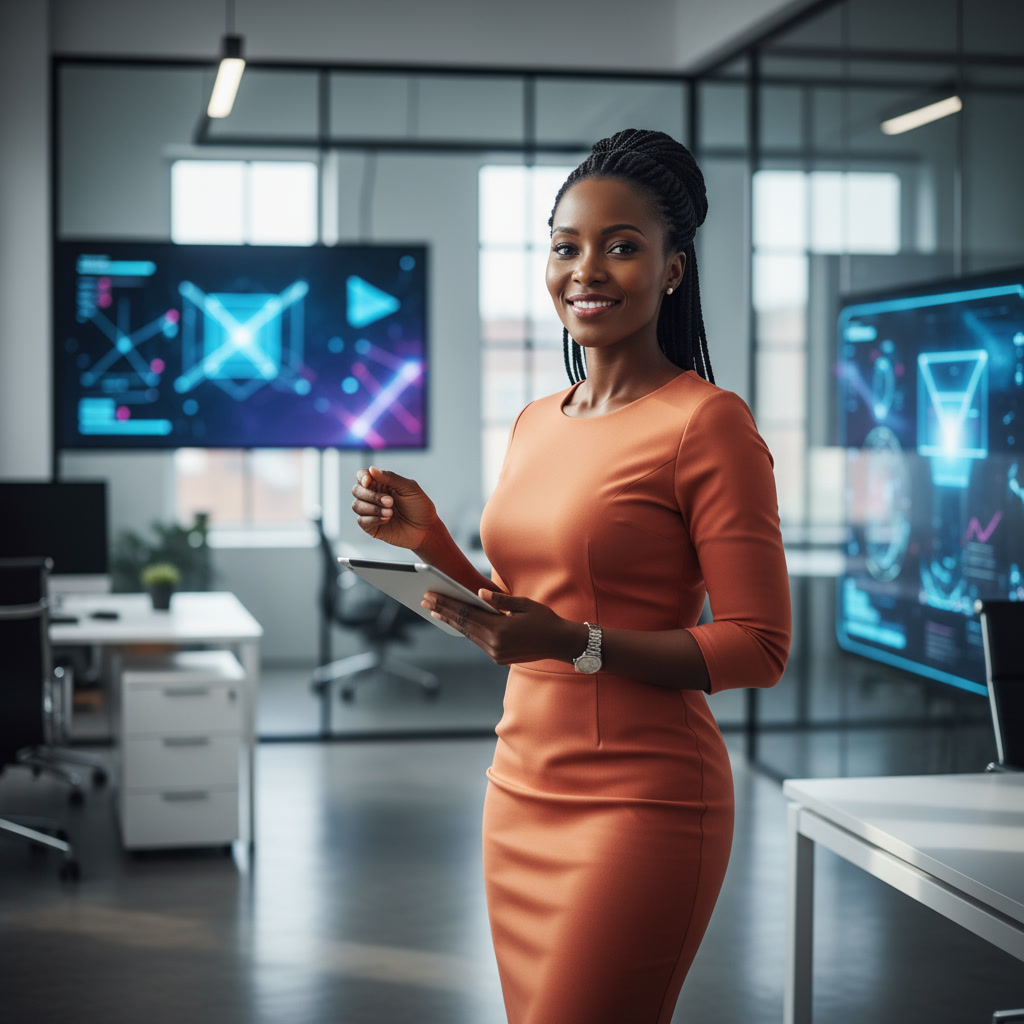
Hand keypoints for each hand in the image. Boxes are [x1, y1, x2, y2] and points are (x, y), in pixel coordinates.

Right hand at [351, 466, 438, 549]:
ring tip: (390, 512)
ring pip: (356, 506)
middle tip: (390, 502)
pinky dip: (373, 519)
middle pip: (356, 490)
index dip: (362, 477)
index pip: (362, 476)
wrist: (426, 530)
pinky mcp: (371, 526)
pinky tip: (386, 519)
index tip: (368, 482)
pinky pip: (361, 521)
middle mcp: (374, 496)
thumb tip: (371, 469)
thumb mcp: (409, 488)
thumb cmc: (420, 507)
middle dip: (370, 495)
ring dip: (373, 508)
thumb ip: (391, 478)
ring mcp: (371, 512)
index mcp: (382, 484)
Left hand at [421, 589, 584, 665]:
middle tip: (425, 600)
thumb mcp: (524, 604)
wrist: (560, 643)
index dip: (447, 603)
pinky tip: (456, 622)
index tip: (431, 595)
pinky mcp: (498, 658)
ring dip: (451, 621)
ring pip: (468, 634)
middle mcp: (495, 644)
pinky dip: (465, 630)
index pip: (467, 613)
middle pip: (462, 624)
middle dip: (443, 611)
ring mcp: (496, 654)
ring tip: (435, 610)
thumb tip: (478, 593)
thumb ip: (500, 599)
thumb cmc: (545, 619)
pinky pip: (477, 641)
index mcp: (501, 629)